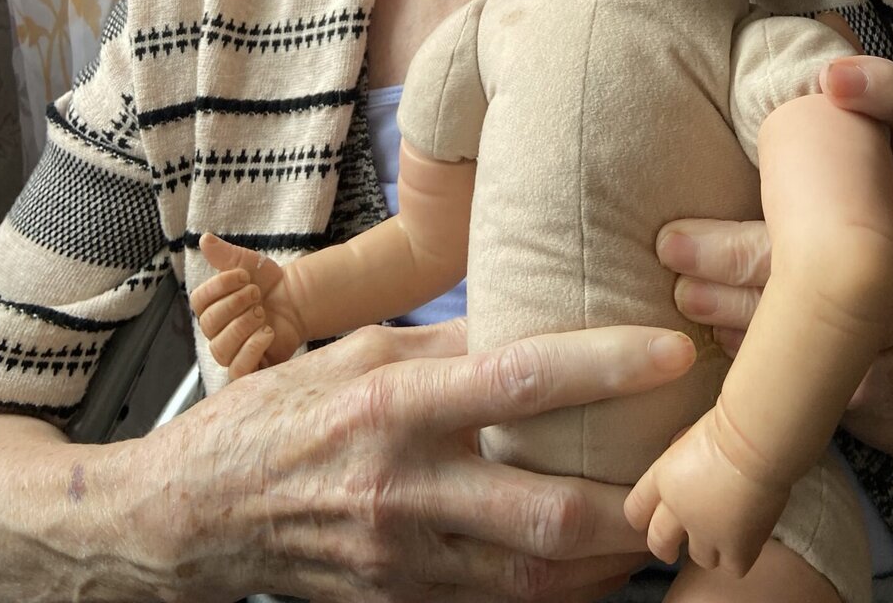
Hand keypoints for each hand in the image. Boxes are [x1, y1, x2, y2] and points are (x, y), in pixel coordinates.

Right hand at [144, 318, 694, 602]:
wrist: (195, 518)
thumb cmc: (278, 417)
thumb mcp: (357, 352)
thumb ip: (448, 340)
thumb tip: (535, 316)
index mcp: (392, 403)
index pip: (516, 381)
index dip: (602, 368)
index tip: (672, 350)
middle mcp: (403, 488)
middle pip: (547, 515)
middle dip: (636, 504)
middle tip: (697, 471)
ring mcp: (404, 562)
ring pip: (538, 580)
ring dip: (614, 559)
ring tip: (666, 521)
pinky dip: (559, 589)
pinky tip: (597, 563)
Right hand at [191, 232, 306, 375]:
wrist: (298, 300)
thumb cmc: (269, 283)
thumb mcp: (248, 263)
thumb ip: (225, 254)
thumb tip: (204, 239)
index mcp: (211, 307)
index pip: (198, 301)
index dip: (219, 287)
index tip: (244, 275)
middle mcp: (216, 332)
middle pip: (208, 325)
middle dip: (234, 304)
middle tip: (256, 294)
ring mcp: (231, 352)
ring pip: (221, 349)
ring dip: (242, 326)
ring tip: (262, 313)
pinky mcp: (250, 368)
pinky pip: (238, 371)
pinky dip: (252, 350)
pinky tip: (267, 333)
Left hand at [624, 410, 786, 577]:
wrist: (756, 440)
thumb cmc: (727, 423)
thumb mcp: (690, 435)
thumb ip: (681, 456)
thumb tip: (682, 456)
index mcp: (663, 478)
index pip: (636, 508)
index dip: (641, 518)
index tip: (648, 520)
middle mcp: (678, 509)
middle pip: (658, 541)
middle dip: (663, 547)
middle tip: (671, 549)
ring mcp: (706, 532)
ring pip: (699, 557)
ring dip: (708, 549)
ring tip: (719, 538)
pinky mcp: (736, 546)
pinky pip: (732, 567)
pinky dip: (738, 558)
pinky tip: (745, 541)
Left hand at [657, 56, 892, 444]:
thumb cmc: (825, 233)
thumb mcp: (810, 183)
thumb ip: (779, 158)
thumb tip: (675, 204)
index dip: (888, 90)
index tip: (828, 81)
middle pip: (851, 228)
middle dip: (749, 243)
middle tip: (673, 247)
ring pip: (850, 305)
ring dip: (756, 309)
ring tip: (688, 298)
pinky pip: (882, 376)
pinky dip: (819, 375)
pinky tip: (755, 364)